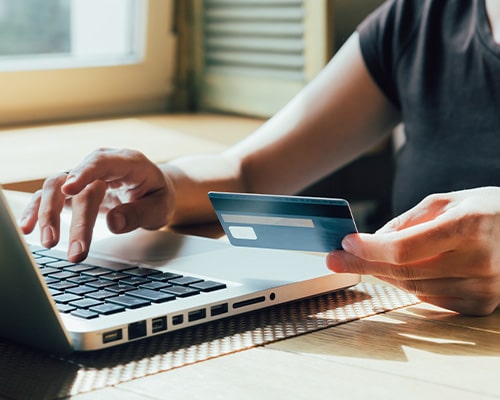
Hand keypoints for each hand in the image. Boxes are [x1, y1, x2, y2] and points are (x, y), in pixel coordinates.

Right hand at [20, 148, 173, 261]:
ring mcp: (85, 176)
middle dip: (75, 219)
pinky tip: (29, 228)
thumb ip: (140, 214)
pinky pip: (50, 196)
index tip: (70, 190)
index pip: (102, 162)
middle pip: (78, 184)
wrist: (154, 191)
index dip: (84, 173)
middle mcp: (101, 165)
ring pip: (56, 187)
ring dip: (48, 214)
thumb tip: (114, 223)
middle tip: (77, 251)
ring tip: (49, 242)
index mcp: (128, 162)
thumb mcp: (160, 207)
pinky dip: (37, 210)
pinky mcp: (74, 189)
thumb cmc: (157, 196)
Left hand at [327, 187, 499, 315]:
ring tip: (364, 261)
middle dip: (364, 264)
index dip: (370, 249)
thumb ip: (406, 222)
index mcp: (468, 227)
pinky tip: (396, 271)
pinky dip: (408, 285)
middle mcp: (479, 261)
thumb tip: (372, 242)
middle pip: (404, 272)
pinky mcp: (481, 305)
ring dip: (383, 274)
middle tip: (336, 259)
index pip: (405, 248)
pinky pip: (429, 298)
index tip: (346, 243)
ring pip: (413, 288)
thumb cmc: (482, 210)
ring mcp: (483, 288)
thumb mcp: (443, 202)